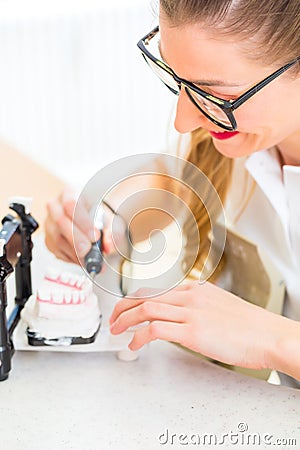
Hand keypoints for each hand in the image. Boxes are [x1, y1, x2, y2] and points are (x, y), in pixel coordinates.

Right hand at [45, 187, 104, 263]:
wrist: (93, 221)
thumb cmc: (100, 216)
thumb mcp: (111, 219)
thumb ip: (112, 231)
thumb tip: (108, 245)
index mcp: (70, 193)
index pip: (71, 204)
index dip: (83, 222)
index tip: (95, 236)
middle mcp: (56, 206)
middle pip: (60, 221)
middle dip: (77, 239)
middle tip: (89, 250)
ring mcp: (49, 223)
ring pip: (57, 238)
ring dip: (75, 252)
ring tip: (91, 257)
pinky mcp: (49, 239)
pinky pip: (56, 250)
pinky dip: (71, 257)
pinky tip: (83, 258)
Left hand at [110, 281, 281, 369]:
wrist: (269, 334)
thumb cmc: (251, 325)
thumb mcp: (221, 306)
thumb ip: (199, 307)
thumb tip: (182, 317)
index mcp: (196, 289)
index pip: (157, 290)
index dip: (136, 299)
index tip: (127, 308)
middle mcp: (190, 296)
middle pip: (146, 296)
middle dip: (123, 306)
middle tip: (114, 318)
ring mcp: (191, 312)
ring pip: (146, 308)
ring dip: (125, 319)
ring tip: (116, 330)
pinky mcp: (192, 331)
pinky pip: (155, 329)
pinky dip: (139, 336)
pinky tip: (134, 344)